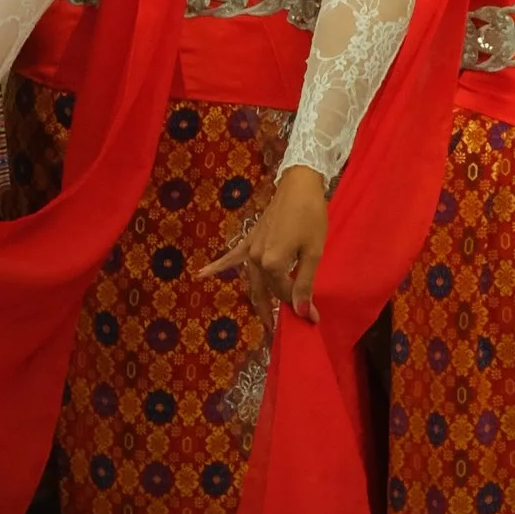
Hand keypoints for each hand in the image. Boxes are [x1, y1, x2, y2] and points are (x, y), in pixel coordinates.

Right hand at [204, 168, 329, 324]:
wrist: (299, 185)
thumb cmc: (311, 216)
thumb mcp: (313, 252)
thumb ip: (305, 283)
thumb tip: (305, 312)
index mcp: (273, 263)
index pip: (284, 293)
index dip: (299, 304)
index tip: (313, 316)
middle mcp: (257, 259)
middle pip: (267, 290)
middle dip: (276, 309)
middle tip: (282, 329)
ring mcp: (250, 249)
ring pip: (252, 281)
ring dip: (258, 299)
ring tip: (265, 318)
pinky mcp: (249, 239)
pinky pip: (232, 257)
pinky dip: (217, 266)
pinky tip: (201, 275)